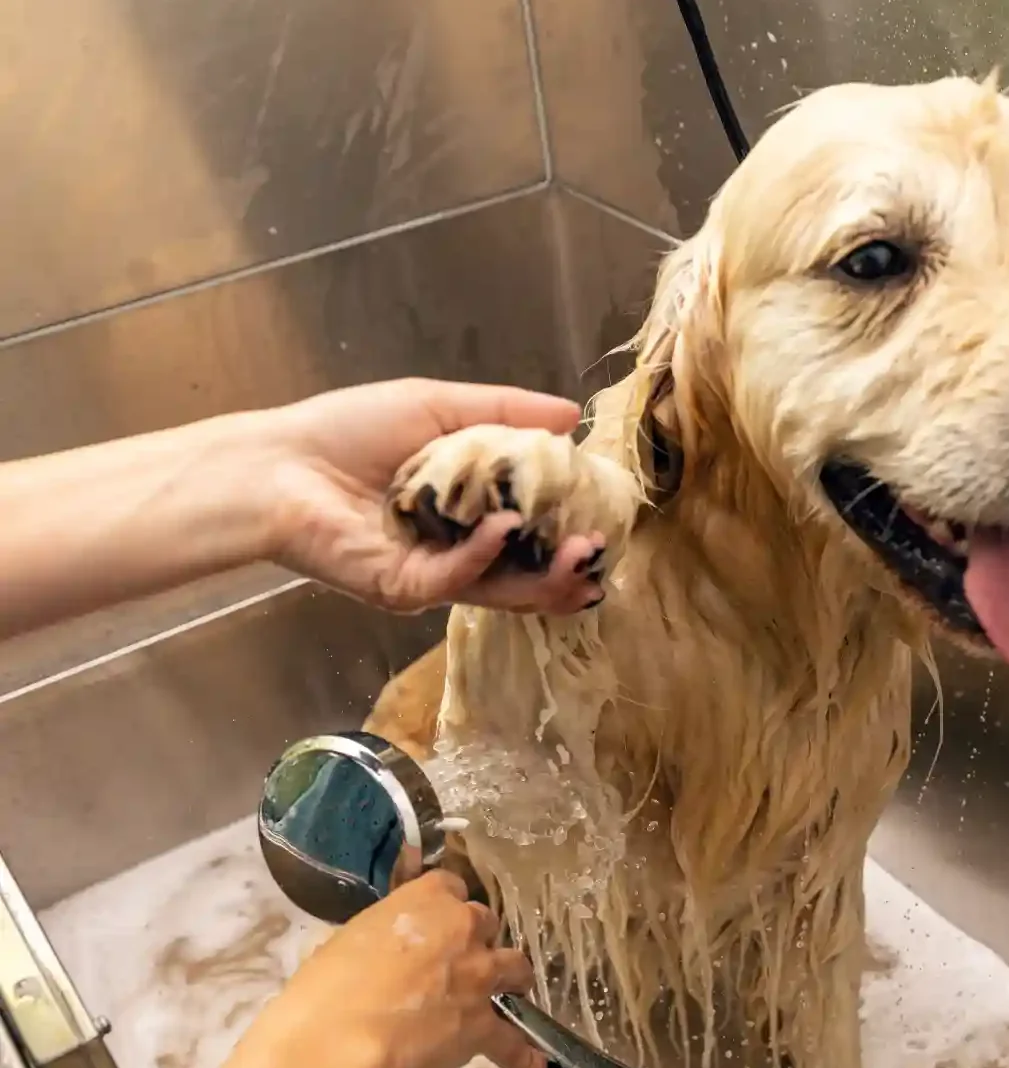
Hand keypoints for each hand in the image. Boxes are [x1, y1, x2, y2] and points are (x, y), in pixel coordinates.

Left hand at [261, 378, 603, 614]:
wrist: (276, 465)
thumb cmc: (346, 432)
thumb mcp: (437, 407)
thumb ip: (504, 413)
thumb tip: (570, 415)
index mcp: (465, 514)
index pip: (531, 532)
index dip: (568, 529)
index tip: (603, 517)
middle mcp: (455, 553)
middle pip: (526, 572)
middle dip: (569, 569)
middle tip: (600, 549)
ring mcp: (432, 577)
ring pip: (503, 589)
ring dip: (546, 577)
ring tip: (581, 554)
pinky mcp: (406, 590)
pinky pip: (457, 579)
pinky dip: (484, 553)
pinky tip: (504, 526)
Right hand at [269, 870, 548, 1067]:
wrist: (340, 1038)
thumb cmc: (326, 985)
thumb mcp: (348, 939)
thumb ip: (382, 937)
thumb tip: (382, 954)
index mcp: (427, 898)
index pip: (449, 887)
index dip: (444, 908)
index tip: (434, 925)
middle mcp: (463, 928)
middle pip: (485, 924)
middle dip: (474, 941)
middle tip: (457, 963)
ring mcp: (480, 976)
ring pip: (514, 967)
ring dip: (511, 978)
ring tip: (508, 993)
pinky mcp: (484, 1024)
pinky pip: (512, 1042)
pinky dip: (523, 1055)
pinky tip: (539, 1067)